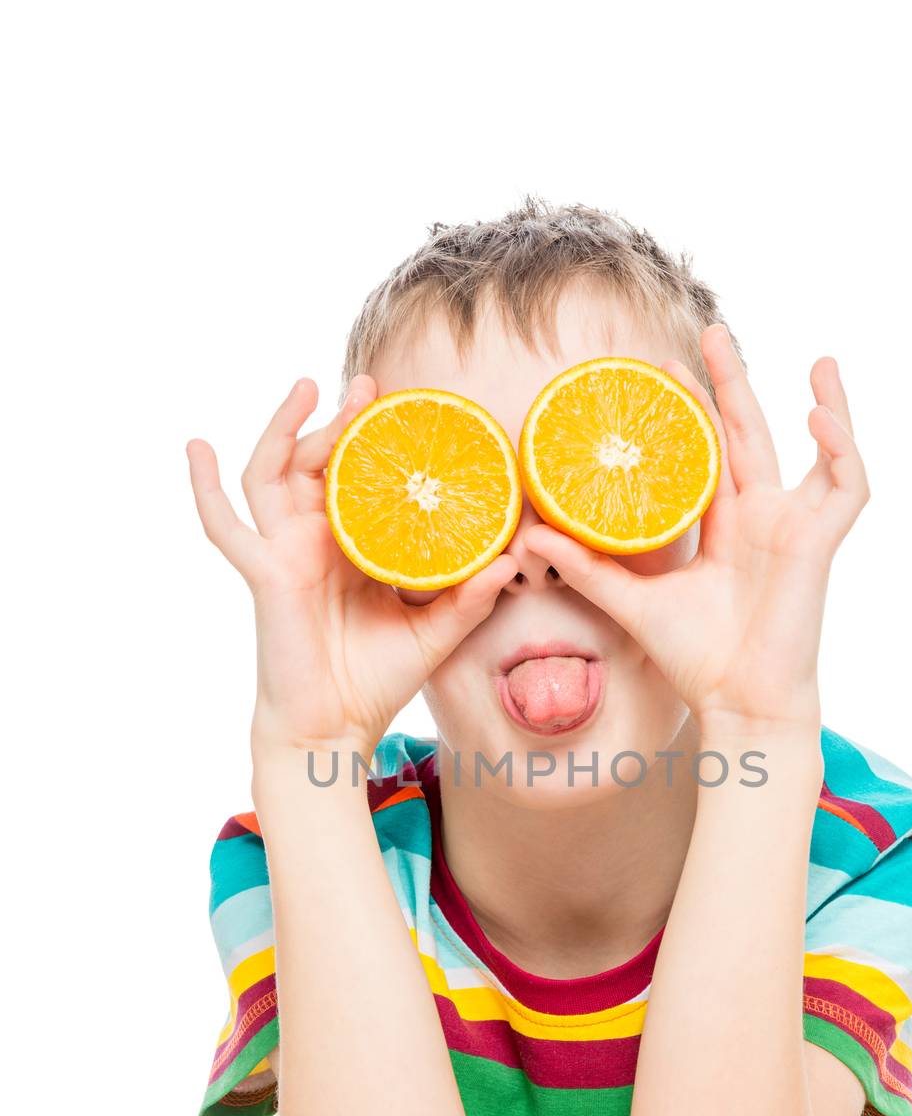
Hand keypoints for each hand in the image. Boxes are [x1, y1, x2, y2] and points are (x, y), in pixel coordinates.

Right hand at [187, 376, 516, 753]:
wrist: (335, 728)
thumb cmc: (376, 681)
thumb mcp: (434, 633)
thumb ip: (469, 597)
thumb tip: (513, 558)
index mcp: (354, 547)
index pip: (362, 480)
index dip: (376, 444)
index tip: (406, 408)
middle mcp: (315, 541)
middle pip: (318, 463)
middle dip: (339, 420)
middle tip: (370, 387)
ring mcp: (284, 552)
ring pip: (274, 473)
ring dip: (284, 427)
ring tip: (310, 387)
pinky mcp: (264, 572)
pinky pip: (225, 526)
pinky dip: (204, 487)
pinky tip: (195, 447)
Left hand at [523, 323, 869, 735]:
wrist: (736, 703)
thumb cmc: (694, 659)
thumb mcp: (630, 601)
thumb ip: (587, 565)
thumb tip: (528, 534)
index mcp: (724, 526)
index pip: (708, 452)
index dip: (692, 409)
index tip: (663, 367)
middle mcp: (762, 518)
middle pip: (751, 434)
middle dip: (734, 382)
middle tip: (710, 330)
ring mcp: (795, 528)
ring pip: (820, 451)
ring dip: (824, 405)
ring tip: (818, 360)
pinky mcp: (820, 544)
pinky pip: (847, 487)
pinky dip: (842, 450)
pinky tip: (819, 418)